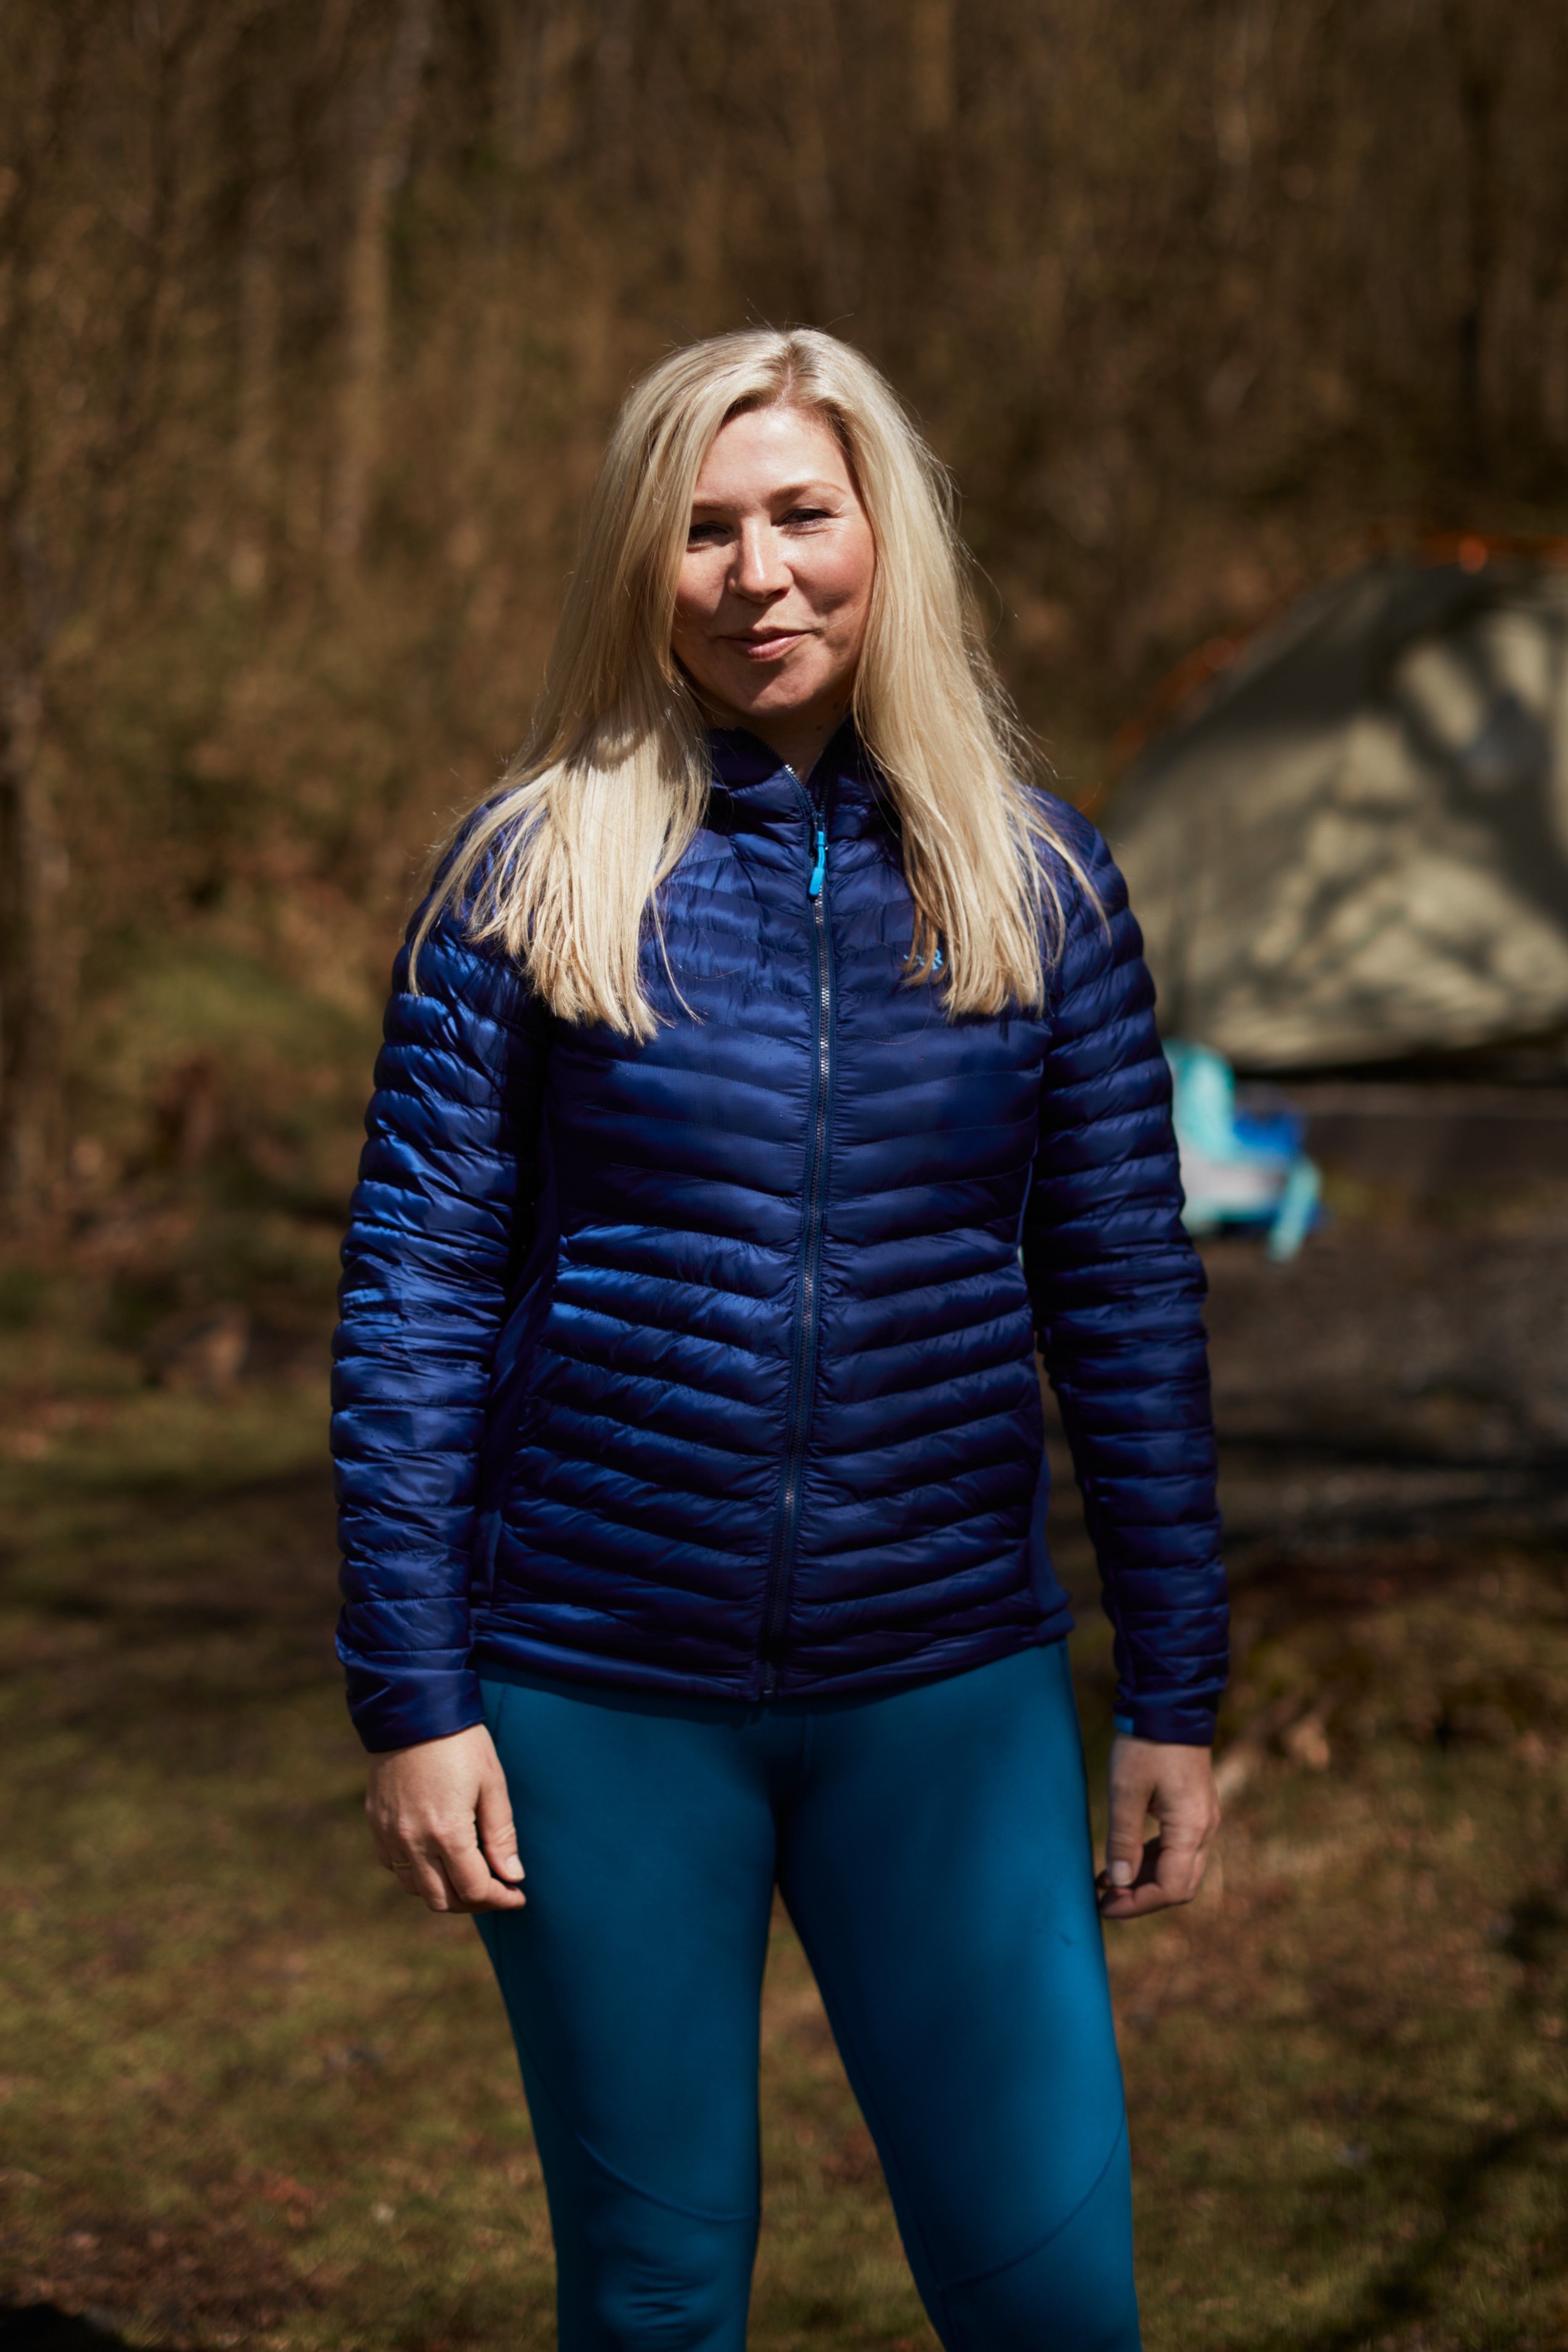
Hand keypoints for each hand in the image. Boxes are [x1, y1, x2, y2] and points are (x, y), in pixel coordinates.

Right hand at [366, 1723, 526, 1913]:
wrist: (413, 1708)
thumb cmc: (461, 1742)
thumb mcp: (492, 1783)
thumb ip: (501, 1835)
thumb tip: (513, 1876)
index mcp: (447, 1832)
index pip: (474, 1889)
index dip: (500, 1899)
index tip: (518, 1896)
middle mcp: (413, 1841)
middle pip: (443, 1900)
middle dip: (473, 1902)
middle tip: (495, 1889)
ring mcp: (390, 1834)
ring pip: (415, 1889)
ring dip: (444, 1891)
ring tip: (468, 1875)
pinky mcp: (376, 1823)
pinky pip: (393, 1866)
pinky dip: (416, 1873)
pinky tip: (436, 1856)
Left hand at [1096, 1734, 1219, 1920]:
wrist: (1170, 1704)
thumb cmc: (1146, 1744)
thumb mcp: (1126, 1790)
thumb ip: (1123, 1839)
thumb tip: (1118, 1882)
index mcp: (1191, 1828)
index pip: (1171, 1889)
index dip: (1137, 1904)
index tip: (1105, 1906)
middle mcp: (1205, 1829)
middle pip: (1179, 1885)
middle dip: (1142, 1898)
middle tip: (1105, 1900)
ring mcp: (1203, 1820)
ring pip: (1179, 1869)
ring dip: (1145, 1880)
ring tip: (1107, 1881)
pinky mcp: (1195, 1810)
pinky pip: (1178, 1849)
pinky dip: (1152, 1860)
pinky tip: (1124, 1859)